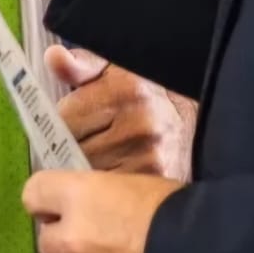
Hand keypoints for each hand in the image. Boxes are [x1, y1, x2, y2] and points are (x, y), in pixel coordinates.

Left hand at [25, 170, 183, 252]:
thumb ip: (108, 199)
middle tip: (96, 237)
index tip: (60, 203)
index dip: (46, 200)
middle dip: (66, 241)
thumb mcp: (141, 186)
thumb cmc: (180, 211)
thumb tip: (103, 209)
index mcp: (80, 199)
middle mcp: (72, 241)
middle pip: (46, 243)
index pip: (34, 193)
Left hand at [49, 45, 194, 180]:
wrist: (199, 125)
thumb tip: (54, 57)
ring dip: (84, 175)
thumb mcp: (116, 71)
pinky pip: (108, 194)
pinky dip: (103, 194)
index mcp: (126, 88)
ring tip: (99, 164)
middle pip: (74, 149)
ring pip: (88, 175)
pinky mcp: (155, 183)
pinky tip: (111, 186)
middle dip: (71, 150)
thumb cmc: (147, 96)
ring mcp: (150, 157)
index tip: (73, 126)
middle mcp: (140, 122)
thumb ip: (82, 66)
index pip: (66, 117)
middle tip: (86, 146)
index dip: (62, 124)